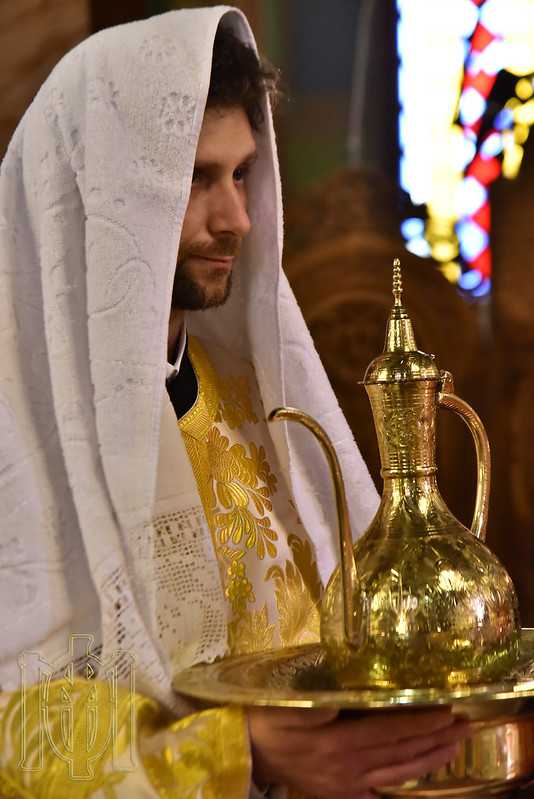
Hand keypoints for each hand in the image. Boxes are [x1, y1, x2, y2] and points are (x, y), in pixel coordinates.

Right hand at [248, 706, 469, 798]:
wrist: (247, 753)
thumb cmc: (266, 721)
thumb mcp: (282, 707)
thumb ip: (311, 705)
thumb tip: (340, 697)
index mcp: (336, 743)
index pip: (388, 731)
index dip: (420, 722)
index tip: (447, 711)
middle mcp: (348, 767)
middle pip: (401, 753)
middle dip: (435, 739)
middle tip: (465, 726)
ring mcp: (348, 784)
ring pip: (398, 773)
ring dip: (429, 760)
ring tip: (455, 745)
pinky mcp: (343, 793)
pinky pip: (380, 792)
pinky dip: (405, 785)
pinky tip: (421, 778)